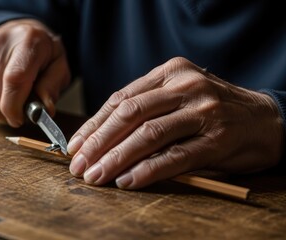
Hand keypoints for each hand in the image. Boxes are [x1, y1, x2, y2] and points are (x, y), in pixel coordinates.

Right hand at [0, 19, 69, 126]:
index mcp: (27, 41)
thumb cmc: (42, 53)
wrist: (19, 33)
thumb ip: (53, 86)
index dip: (15, 107)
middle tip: (19, 113)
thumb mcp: (59, 65)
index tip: (21, 119)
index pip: (14, 79)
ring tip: (10, 99)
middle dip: (6, 114)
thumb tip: (45, 109)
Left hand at [67, 57, 283, 188]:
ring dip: (116, 158)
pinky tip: (127, 180)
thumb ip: (146, 109)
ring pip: (149, 134)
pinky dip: (147, 170)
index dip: (94, 124)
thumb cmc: (213, 110)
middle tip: (79, 164)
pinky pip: (175, 156)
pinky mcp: (218, 139)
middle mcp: (186, 87)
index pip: (121, 98)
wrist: (266, 120)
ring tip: (96, 176)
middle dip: (99, 142)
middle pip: (130, 114)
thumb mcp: (178, 97)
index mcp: (170, 73)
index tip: (75, 146)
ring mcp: (204, 111)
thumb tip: (100, 139)